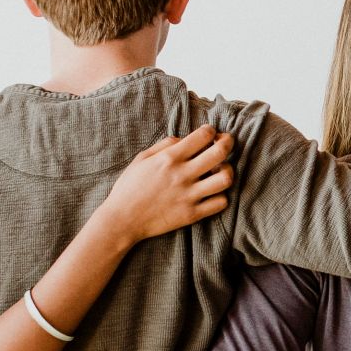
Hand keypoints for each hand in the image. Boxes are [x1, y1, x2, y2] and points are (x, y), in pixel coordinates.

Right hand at [91, 125, 234, 244]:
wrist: (122, 220)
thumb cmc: (129, 187)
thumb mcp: (141, 159)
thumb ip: (165, 145)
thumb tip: (185, 139)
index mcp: (169, 158)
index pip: (203, 136)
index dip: (211, 130)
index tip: (210, 133)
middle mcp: (182, 175)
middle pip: (220, 153)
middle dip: (228, 143)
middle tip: (226, 143)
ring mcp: (189, 195)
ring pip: (225, 178)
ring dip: (227, 171)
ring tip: (221, 170)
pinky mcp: (192, 214)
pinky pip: (220, 203)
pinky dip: (221, 196)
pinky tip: (213, 192)